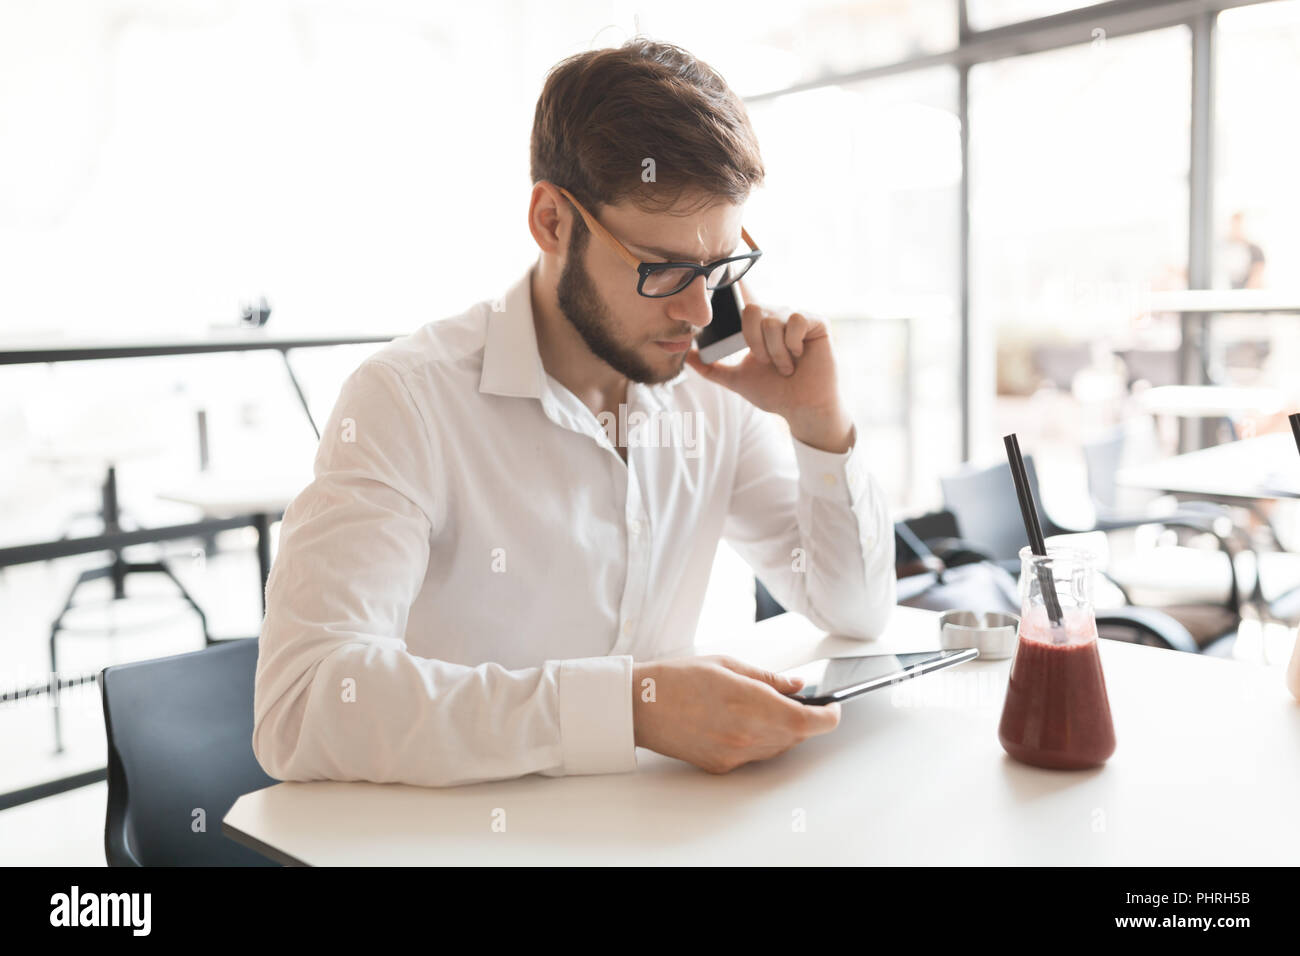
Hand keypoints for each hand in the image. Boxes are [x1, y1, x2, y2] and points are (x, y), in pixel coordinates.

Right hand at [632, 655, 840, 773]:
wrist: (639, 707)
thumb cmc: (677, 679)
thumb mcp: (727, 665)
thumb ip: (768, 679)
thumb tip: (798, 686)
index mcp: (750, 703)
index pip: (808, 721)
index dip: (829, 717)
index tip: (834, 708)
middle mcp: (746, 734)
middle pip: (797, 736)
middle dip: (807, 721)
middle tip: (806, 703)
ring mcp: (734, 753)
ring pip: (779, 748)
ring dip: (787, 732)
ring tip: (775, 710)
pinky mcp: (722, 765)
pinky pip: (757, 756)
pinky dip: (763, 740)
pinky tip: (750, 722)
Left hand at [684, 280, 853, 452]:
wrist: (802, 408)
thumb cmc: (775, 393)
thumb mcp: (737, 379)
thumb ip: (712, 368)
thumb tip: (687, 357)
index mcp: (759, 326)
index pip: (742, 303)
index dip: (736, 302)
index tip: (734, 325)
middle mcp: (777, 316)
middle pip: (752, 310)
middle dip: (754, 343)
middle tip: (765, 362)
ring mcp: (797, 317)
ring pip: (773, 320)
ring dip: (775, 352)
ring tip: (786, 367)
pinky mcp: (817, 322)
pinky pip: (796, 320)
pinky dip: (793, 344)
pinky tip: (799, 356)